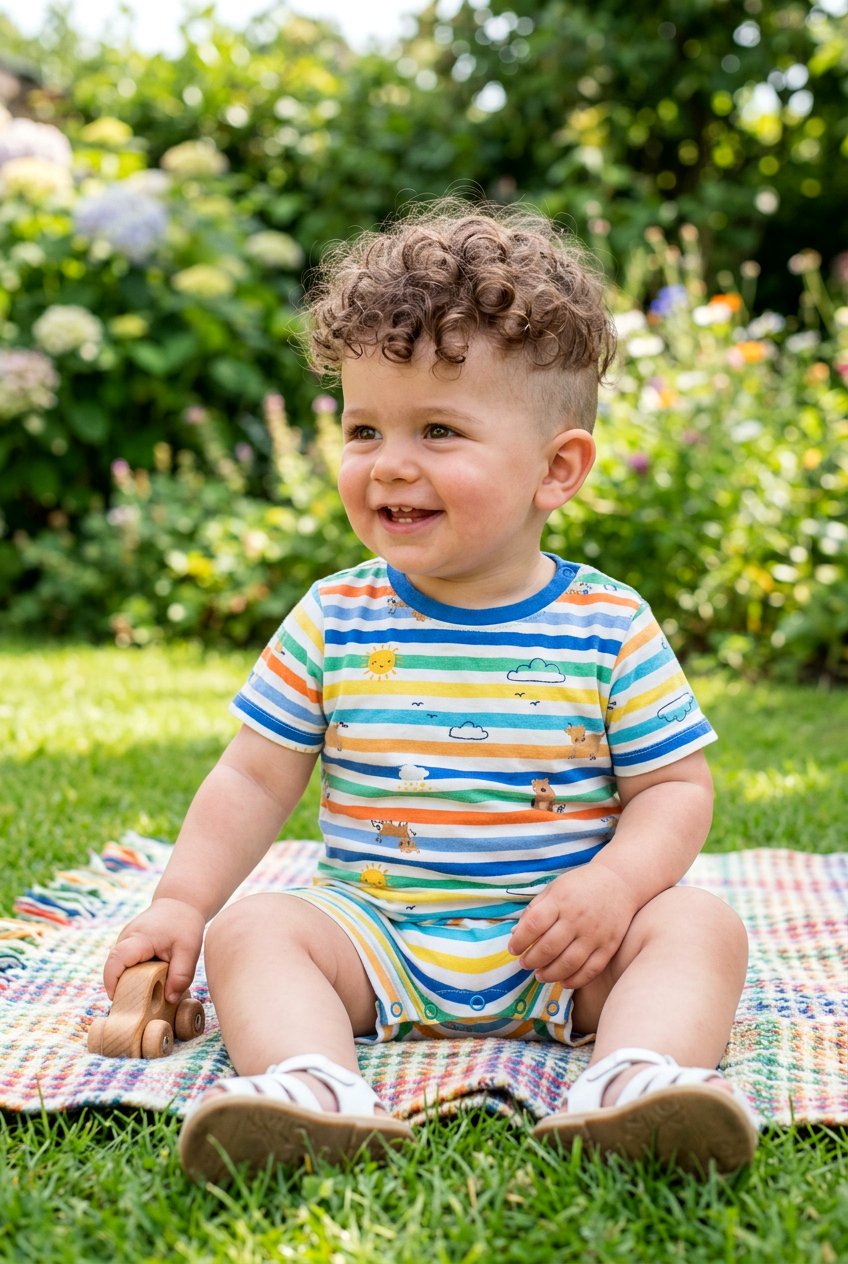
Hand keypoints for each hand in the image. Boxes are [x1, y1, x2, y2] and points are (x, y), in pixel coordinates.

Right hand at [103, 898, 205, 1002]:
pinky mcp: (127, 943)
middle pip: (113, 966)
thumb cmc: (184, 924)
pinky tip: (145, 981)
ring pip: (117, 965)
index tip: (117, 998)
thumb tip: (170, 999)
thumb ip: (182, 975)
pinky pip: (123, 962)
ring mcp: (124, 939)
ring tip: (142, 993)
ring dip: (125, 980)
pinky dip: (130, 973)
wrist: (180, 902)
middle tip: (133, 1003)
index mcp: (139, 938)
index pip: (117, 959)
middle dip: (119, 986)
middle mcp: (126, 937)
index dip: (112, 980)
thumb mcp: (189, 949)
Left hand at [507, 863, 638, 989]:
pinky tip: (563, 982)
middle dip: (532, 960)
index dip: (520, 941)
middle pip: (549, 947)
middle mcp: (577, 918)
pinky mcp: (609, 946)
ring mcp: (594, 934)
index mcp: (560, 900)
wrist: (620, 882)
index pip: (533, 924)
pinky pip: (590, 970)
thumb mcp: (554, 888)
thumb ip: (535, 909)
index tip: (513, 949)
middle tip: (525, 964)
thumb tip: (515, 934)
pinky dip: (575, 980)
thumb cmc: (581, 885)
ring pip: (568, 963)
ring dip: (549, 974)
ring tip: (539, 975)